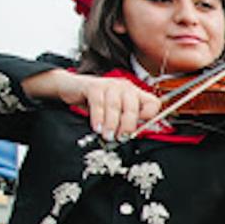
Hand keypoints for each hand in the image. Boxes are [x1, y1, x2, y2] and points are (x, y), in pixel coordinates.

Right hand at [28, 70, 163, 140]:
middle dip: (127, 125)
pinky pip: (98, 103)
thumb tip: (131, 137)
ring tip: (108, 136)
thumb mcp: (115, 113)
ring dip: (111, 124)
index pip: (153, 103)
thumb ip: (125, 122)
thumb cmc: (97, 103)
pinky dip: (98, 117)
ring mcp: (110, 85)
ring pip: (114, 106)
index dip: (150, 117)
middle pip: (132, 107)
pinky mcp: (94, 86)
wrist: (72, 88)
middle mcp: (126, 88)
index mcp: (135, 94)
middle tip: (122, 138)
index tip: (141, 129)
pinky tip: (97, 127)